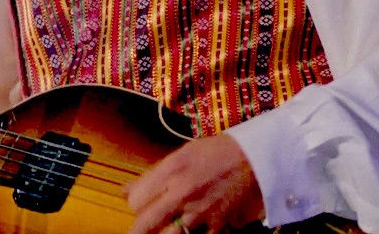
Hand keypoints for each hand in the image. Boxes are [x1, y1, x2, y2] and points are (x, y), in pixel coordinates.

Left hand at [125, 133, 263, 233]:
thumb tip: (125, 191)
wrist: (254, 159)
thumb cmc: (216, 152)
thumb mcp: (180, 155)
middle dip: (140, 228)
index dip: (135, 204)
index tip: (139, 204)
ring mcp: (199, 213)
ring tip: (169, 225)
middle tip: (142, 228)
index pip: (135, 201)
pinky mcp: (216, 226)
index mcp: (171, 171)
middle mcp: (182, 193)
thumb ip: (151, 175)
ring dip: (165, 231)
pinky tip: (190, 226)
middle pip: (145, 224)